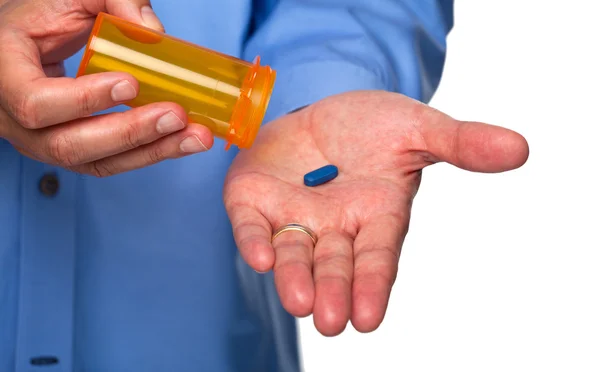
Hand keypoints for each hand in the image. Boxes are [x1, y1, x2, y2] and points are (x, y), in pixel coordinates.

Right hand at [0, 0, 212, 175]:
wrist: (19, 46)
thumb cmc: (39, 19)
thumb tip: (153, 31)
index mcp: (4, 75)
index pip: (36, 103)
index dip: (83, 100)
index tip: (130, 83)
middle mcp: (15, 120)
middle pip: (68, 145)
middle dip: (130, 132)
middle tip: (175, 115)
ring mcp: (42, 142)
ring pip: (95, 162)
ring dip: (151, 150)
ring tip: (195, 136)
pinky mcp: (72, 151)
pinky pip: (110, 163)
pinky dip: (150, 153)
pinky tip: (183, 140)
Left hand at [224, 91, 528, 335]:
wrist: (323, 109)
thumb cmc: (374, 125)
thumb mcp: (418, 128)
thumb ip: (461, 143)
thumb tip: (519, 148)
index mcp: (375, 216)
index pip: (376, 258)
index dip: (372, 286)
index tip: (368, 319)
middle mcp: (334, 227)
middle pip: (334, 265)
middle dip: (333, 291)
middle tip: (330, 322)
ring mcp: (293, 216)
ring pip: (293, 254)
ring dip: (294, 278)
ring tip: (299, 301)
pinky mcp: (255, 199)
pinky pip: (252, 224)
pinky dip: (254, 240)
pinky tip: (260, 256)